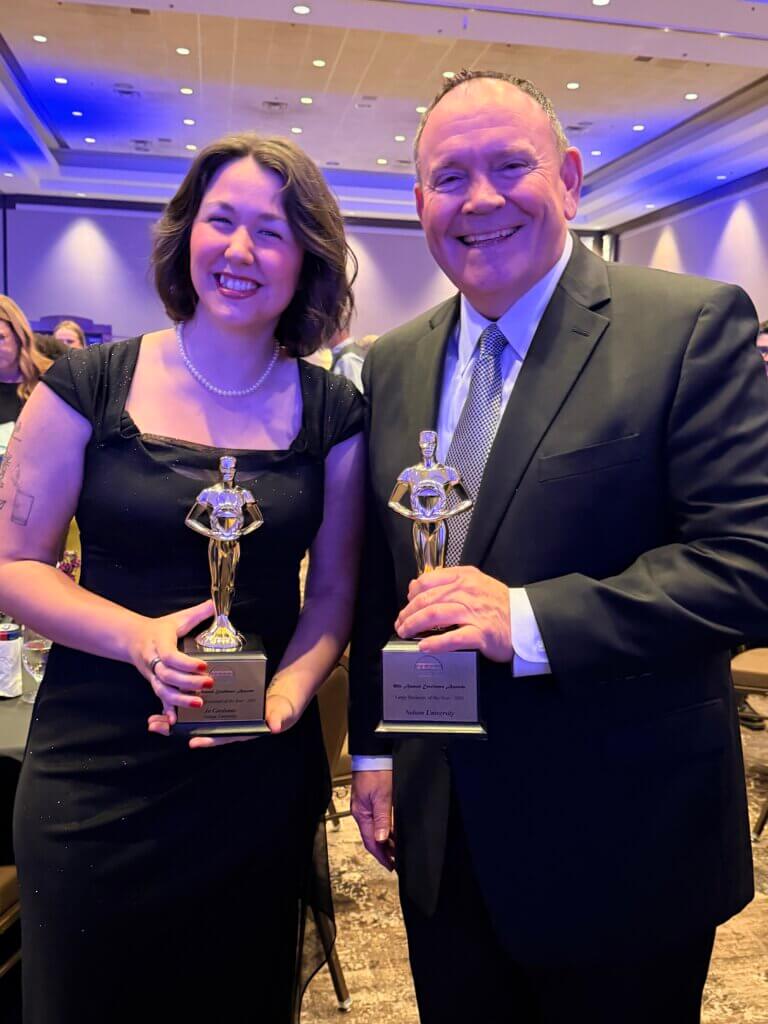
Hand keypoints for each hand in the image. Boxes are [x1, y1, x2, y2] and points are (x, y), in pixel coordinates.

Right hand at [128, 599, 214, 731]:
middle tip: (209, 684)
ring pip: (162, 690)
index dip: (186, 663)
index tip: (204, 666)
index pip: (171, 656)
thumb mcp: (177, 619)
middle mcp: (153, 661)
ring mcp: (152, 675)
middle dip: (188, 682)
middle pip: (167, 676)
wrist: (132, 639)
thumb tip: (215, 604)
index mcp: (159, 642)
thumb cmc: (158, 629)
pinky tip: (174, 721)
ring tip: (199, 702)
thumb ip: (198, 613)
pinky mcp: (154, 684)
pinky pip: (159, 699)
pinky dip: (166, 710)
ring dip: (180, 699)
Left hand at [151, 677, 305, 748]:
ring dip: (173, 721)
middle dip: (178, 731)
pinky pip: (197, 711)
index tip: (193, 740)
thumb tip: (275, 726)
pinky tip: (164, 706)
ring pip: (194, 723)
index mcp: (242, 731)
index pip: (223, 736)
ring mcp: (221, 718)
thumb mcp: (283, 713)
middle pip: (200, 732)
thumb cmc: (283, 710)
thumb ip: (280, 718)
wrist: (282, 701)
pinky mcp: (217, 709)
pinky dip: (181, 708)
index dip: (208, 739)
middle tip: (157, 728)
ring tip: (151, 721)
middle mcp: (228, 727)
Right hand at [351, 770, 394, 870]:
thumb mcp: (383, 797)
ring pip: (375, 829)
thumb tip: (382, 839)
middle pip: (372, 837)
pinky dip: (385, 829)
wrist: (373, 754)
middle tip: (396, 861)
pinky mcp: (370, 800)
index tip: (390, 866)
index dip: (381, 856)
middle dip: (384, 851)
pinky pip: (377, 820)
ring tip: (397, 850)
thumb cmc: (376, 771)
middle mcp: (362, 812)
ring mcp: (365, 806)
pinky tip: (393, 831)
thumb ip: (383, 819)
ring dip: (385, 841)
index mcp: (362, 814)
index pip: (371, 841)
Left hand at [395, 566, 512, 661]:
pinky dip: (436, 643)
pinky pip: (454, 638)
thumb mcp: (474, 584)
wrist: (526, 620)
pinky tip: (424, 646)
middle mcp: (468, 591)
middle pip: (427, 599)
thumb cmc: (498, 604)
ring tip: (405, 633)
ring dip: (415, 625)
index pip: (428, 580)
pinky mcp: (482, 633)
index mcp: (465, 577)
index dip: (412, 594)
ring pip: (435, 614)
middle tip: (400, 623)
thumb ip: (447, 583)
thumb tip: (416, 586)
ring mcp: (475, 612)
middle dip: (408, 613)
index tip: (406, 604)